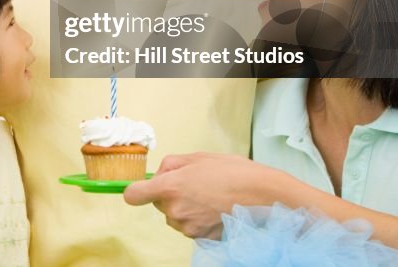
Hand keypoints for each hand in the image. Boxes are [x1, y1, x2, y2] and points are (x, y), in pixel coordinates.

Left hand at [123, 152, 283, 238]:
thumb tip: (158, 175)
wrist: (264, 196)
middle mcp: (174, 210)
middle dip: (170, 194)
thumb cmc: (233, 172)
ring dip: (184, 208)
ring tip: (208, 196)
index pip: (134, 195)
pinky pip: (190, 227)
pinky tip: (215, 209)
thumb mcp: (198, 157)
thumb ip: (170, 165)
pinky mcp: (201, 239)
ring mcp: (188, 228)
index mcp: (169, 187)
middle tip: (194, 183)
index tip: (143, 188)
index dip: (137, 191)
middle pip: (159, 204)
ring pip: (175, 216)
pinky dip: (197, 220)